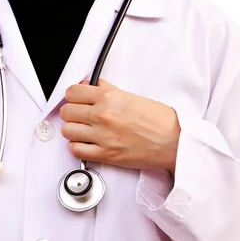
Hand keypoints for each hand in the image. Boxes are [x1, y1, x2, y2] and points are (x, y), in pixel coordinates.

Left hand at [60, 80, 180, 172]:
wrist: (173, 141)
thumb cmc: (159, 120)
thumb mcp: (131, 97)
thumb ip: (107, 90)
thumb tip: (90, 86)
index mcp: (109, 97)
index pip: (72, 92)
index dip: (73, 96)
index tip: (76, 100)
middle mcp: (102, 115)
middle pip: (66, 112)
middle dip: (72, 113)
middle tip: (80, 115)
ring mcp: (102, 136)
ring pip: (67, 131)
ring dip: (73, 131)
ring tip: (84, 130)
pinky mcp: (105, 154)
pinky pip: (75, 150)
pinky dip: (78, 147)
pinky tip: (87, 144)